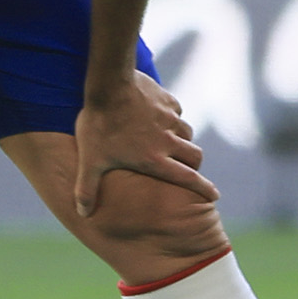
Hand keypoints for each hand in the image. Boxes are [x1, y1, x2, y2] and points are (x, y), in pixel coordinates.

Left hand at [72, 73, 215, 217]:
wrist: (109, 84)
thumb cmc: (99, 126)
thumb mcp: (90, 161)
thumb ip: (87, 189)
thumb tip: (82, 213)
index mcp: (154, 159)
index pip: (187, 178)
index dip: (203, 188)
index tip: (214, 196)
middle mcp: (168, 140)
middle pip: (195, 156)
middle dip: (195, 164)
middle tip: (189, 167)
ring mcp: (169, 118)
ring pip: (188, 133)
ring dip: (183, 140)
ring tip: (170, 143)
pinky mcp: (167, 100)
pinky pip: (177, 112)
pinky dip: (172, 119)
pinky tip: (158, 117)